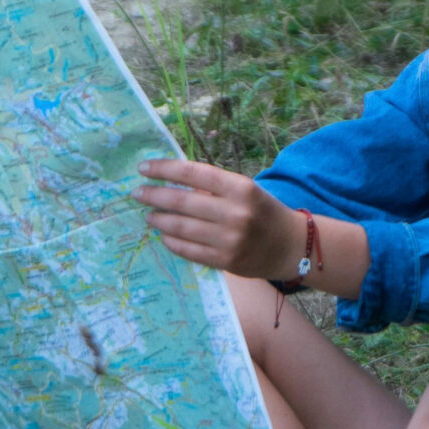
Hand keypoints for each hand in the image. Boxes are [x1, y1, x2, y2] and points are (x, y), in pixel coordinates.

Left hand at [137, 158, 301, 284]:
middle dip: (154, 195)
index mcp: (240, 187)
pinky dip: (172, 241)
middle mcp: (235, 212)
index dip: (165, 169)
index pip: (193, 173)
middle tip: (137, 193)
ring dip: (159, 219)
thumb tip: (172, 181)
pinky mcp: (225, 260)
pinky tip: (164, 234)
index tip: (144, 168)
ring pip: (181, 227)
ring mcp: (229, 239)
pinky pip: (189, 250)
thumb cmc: (264, 212)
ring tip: (149, 215)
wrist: (291, 246)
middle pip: (182, 201)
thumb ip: (213, 187)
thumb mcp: (245, 191)